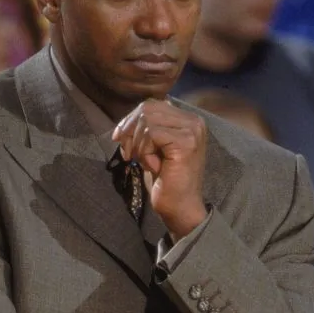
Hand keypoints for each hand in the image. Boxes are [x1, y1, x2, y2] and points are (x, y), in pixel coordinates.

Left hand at [112, 100, 207, 240]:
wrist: (180, 207)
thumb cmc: (165, 179)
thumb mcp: (154, 147)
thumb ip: (148, 128)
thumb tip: (127, 118)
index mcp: (189, 119)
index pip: (151, 104)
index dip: (130, 120)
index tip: (119, 139)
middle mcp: (194, 121)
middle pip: (147, 109)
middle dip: (129, 130)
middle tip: (127, 154)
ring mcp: (192, 131)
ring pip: (147, 121)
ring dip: (137, 144)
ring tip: (143, 162)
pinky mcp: (185, 143)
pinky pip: (151, 134)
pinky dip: (144, 151)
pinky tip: (153, 166)